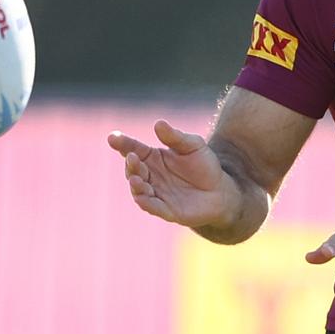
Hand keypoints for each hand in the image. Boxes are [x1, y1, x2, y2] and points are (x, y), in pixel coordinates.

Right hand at [107, 120, 237, 227]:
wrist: (221, 190)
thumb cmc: (204, 165)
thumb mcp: (193, 145)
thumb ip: (175, 137)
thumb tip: (158, 123)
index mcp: (153, 157)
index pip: (133, 148)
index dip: (122, 143)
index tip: (112, 137)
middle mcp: (150, 175)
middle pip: (133, 169)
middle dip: (130, 164)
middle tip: (132, 157)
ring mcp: (156, 193)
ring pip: (138, 190)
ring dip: (135, 184)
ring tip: (136, 178)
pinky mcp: (166, 210)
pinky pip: (152, 207)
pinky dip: (146, 202)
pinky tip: (142, 196)